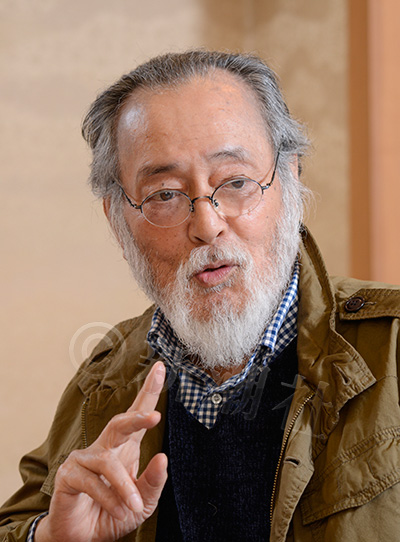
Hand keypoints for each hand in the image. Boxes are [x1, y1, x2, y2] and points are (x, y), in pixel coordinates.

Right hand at [35, 361, 166, 541]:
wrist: (82, 538)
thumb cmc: (114, 513)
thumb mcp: (143, 502)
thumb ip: (153, 482)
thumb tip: (163, 457)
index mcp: (125, 447)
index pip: (138, 414)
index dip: (149, 391)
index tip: (162, 368)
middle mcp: (105, 447)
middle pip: (120, 423)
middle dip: (138, 417)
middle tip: (155, 417)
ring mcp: (84, 459)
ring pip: (107, 462)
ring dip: (124, 486)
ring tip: (134, 505)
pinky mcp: (69, 475)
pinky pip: (91, 482)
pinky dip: (108, 497)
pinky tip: (118, 509)